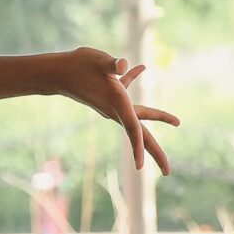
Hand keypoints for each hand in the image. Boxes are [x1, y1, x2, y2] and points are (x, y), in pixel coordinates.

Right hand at [53, 48, 179, 175]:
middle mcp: (117, 110)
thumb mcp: (99, 61)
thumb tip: (124, 65)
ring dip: (157, 118)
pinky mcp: (111, 96)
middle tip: (168, 172)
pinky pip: (128, 92)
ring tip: (175, 122)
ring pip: (139, 117)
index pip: (133, 129)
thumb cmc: (79, 66)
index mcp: (118, 104)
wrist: (58, 72)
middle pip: (140, 135)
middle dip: (155, 152)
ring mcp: (114, 106)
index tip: (140, 167)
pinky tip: (142, 68)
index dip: (138, 147)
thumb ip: (112, 64)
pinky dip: (135, 81)